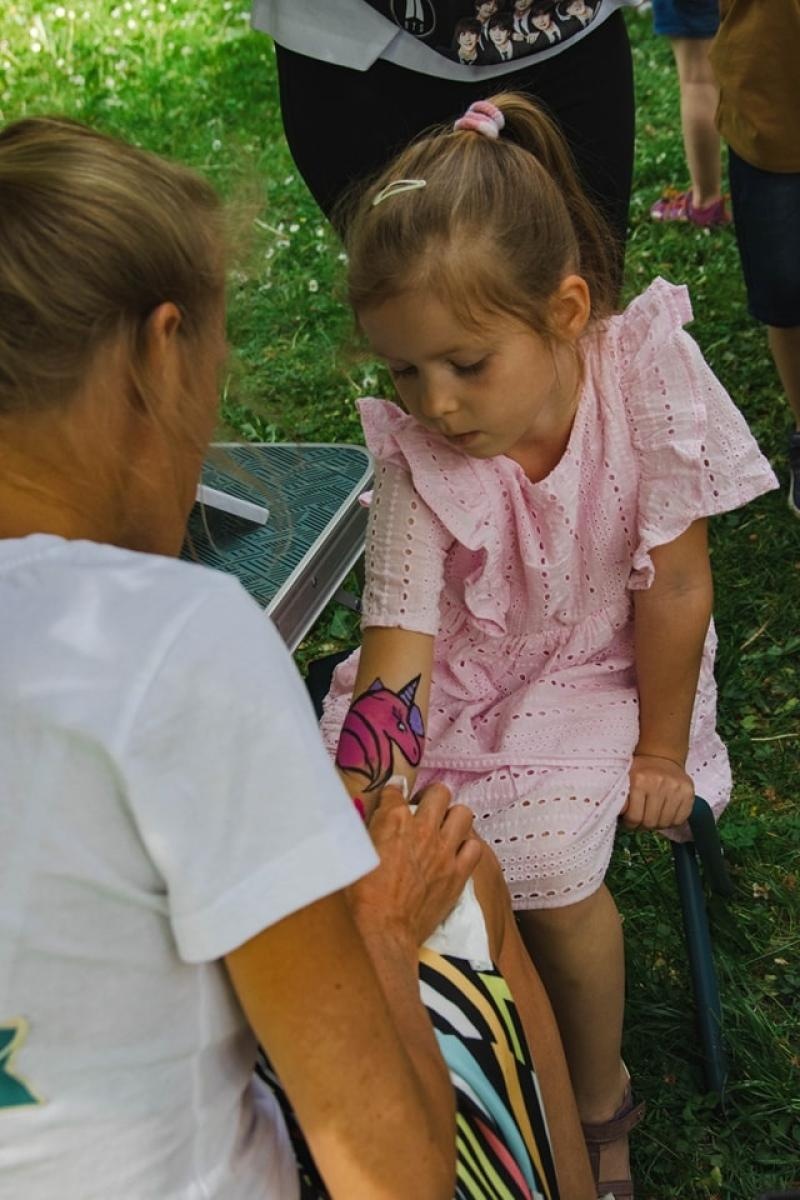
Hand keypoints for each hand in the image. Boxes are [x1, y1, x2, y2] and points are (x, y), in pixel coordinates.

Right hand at [347, 782, 481, 950]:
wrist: (382, 931)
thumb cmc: (360, 896)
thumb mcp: (355, 852)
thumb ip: (366, 828)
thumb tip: (371, 815)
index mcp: (393, 820)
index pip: (396, 790)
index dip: (393, 793)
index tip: (393, 798)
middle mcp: (423, 829)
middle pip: (439, 793)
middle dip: (431, 797)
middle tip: (423, 810)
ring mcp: (444, 851)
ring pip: (463, 814)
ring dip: (452, 818)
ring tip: (443, 828)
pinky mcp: (457, 874)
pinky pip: (475, 847)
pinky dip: (467, 847)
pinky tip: (455, 853)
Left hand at [620, 755, 694, 830]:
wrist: (662, 757)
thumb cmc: (641, 770)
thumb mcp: (626, 779)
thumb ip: (622, 797)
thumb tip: (619, 815)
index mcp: (639, 780)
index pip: (634, 816)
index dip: (630, 823)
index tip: (630, 821)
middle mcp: (659, 783)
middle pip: (650, 822)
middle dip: (644, 825)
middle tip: (642, 820)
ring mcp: (676, 789)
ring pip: (665, 823)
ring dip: (658, 824)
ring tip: (653, 817)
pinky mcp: (688, 793)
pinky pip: (679, 819)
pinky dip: (671, 822)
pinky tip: (665, 814)